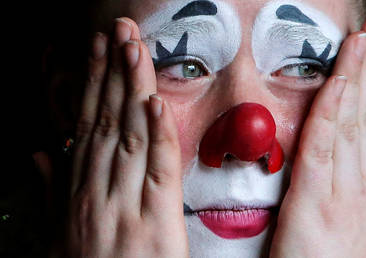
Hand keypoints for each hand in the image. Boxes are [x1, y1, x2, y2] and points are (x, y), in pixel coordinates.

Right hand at [64, 18, 186, 256]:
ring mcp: (125, 208)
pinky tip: (155, 105)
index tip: (98, 51)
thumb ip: (52, 192)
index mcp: (78, 192)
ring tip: (134, 50)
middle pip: (107, 122)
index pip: (87, 125)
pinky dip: (157, 138)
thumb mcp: (57, 234)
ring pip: (130, 138)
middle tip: (118, 31)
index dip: (93, 85)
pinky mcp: (155, 226)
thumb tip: (43, 154)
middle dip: (112, 74)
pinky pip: (157, 174)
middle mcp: (97, 193)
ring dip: (132, 91)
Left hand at [270, 15, 365, 257]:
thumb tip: (338, 167)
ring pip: (355, 123)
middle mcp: (362, 188)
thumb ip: (341, 194)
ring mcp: (345, 194)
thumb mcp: (343, 227)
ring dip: (360, 77)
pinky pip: (326, 146)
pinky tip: (337, 81)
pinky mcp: (317, 204)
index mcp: (365, 193)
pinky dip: (333, 110)